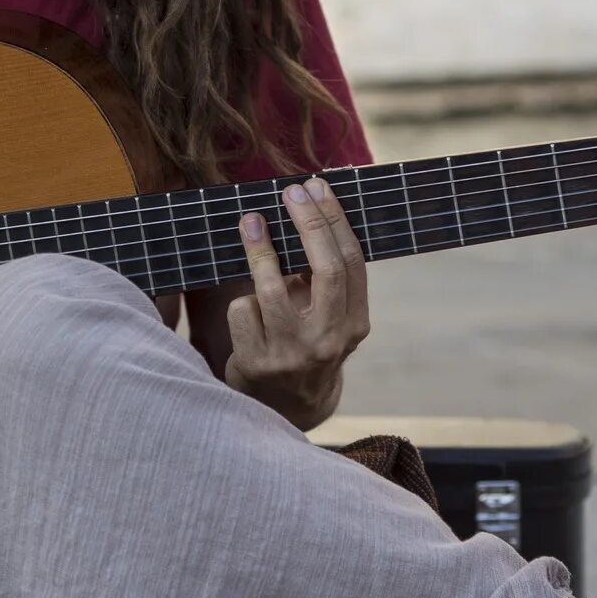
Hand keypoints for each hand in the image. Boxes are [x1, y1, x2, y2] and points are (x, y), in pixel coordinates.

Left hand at [222, 175, 369, 427]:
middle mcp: (329, 340)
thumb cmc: (306, 345)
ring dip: (259, 249)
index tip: (316, 188)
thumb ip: (322, 277)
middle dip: (307, 224)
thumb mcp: (327, 318)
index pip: (350, 263)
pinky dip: (242, 304)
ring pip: (272, 288)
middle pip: (324, 269)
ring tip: (250, 223)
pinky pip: (242, 311)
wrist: (286, 409)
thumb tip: (309, 209)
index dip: (333, 220)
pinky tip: (248, 316)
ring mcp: (292, 355)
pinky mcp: (257, 364)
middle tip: (290, 193)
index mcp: (355, 324)